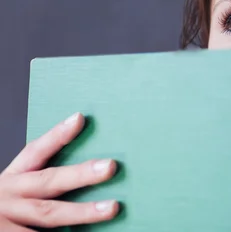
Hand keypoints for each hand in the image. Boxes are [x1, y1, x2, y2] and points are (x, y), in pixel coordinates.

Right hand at [0, 112, 118, 230]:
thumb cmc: (3, 210)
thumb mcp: (11, 189)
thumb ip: (37, 180)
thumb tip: (80, 159)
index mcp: (11, 179)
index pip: (35, 153)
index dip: (57, 136)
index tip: (79, 119)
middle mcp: (8, 197)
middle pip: (48, 182)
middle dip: (81, 175)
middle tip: (110, 166)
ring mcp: (7, 221)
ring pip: (50, 215)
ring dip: (83, 212)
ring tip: (111, 208)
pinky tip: (93, 231)